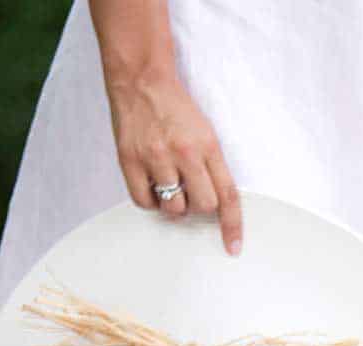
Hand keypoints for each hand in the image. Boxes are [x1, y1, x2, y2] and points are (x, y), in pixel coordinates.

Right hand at [104, 68, 242, 253]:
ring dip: (174, 204)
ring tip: (170, 183)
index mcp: (208, 147)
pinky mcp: (129, 159)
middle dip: (200, 206)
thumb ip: (212, 166)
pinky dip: (150, 201)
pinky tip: (151, 185)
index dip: (233, 225)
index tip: (233, 246)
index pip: (228, 195)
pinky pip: (143, 202)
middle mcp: (184, 153)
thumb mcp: (206, 133)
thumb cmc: (176, 108)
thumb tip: (216, 204)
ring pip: (173, 208)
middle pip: (203, 206)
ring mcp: (155, 157)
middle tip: (192, 191)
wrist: (141, 81)